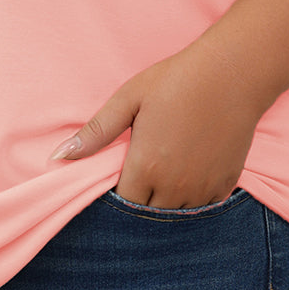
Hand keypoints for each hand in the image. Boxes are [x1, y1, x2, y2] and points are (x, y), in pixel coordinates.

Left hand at [48, 41, 260, 207]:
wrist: (231, 73)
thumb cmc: (175, 80)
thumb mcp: (128, 99)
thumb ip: (95, 133)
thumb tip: (57, 157)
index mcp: (146, 166)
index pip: (123, 204)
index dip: (118, 194)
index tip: (119, 177)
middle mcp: (175, 186)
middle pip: (148, 215)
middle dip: (142, 200)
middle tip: (143, 174)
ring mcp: (202, 188)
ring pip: (177, 216)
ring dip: (167, 202)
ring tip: (166, 173)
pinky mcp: (225, 184)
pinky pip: (203, 208)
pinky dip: (193, 199)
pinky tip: (189, 173)